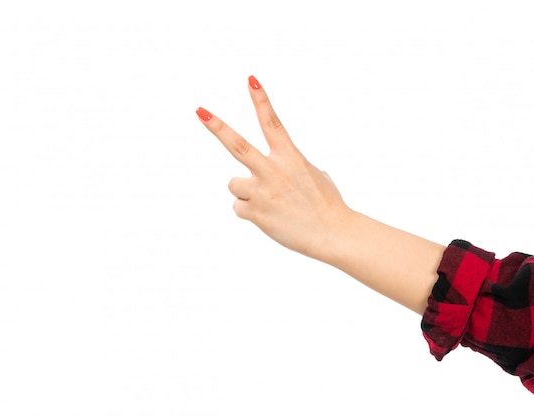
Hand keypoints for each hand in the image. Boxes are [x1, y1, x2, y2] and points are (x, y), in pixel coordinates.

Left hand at [197, 76, 353, 259]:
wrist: (333, 233)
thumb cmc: (327, 204)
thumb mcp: (315, 175)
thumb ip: (291, 166)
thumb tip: (276, 169)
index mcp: (290, 156)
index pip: (272, 122)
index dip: (261, 100)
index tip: (250, 80)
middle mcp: (273, 170)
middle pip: (238, 145)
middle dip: (217, 127)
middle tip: (200, 111)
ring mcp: (262, 191)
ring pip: (234, 184)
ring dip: (246, 192)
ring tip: (269, 202)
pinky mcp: (255, 213)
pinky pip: (238, 208)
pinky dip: (250, 213)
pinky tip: (270, 217)